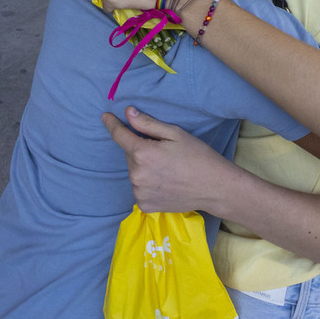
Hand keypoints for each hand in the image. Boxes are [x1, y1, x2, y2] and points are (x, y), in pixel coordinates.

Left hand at [102, 106, 234, 212]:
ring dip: (144, 167)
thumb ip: (148, 123)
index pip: (119, 135)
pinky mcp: (145, 205)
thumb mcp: (175, 133)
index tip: (105, 117)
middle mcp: (136, 174)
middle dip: (141, 149)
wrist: (214, 187)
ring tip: (167, 169)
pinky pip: (140, 188)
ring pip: (135, 172)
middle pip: (130, 155)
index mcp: (143, 153)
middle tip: (164, 151)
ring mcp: (139, 192)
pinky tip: (165, 182)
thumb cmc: (198, 156)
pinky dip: (147, 183)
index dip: (112, 124)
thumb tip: (127, 112)